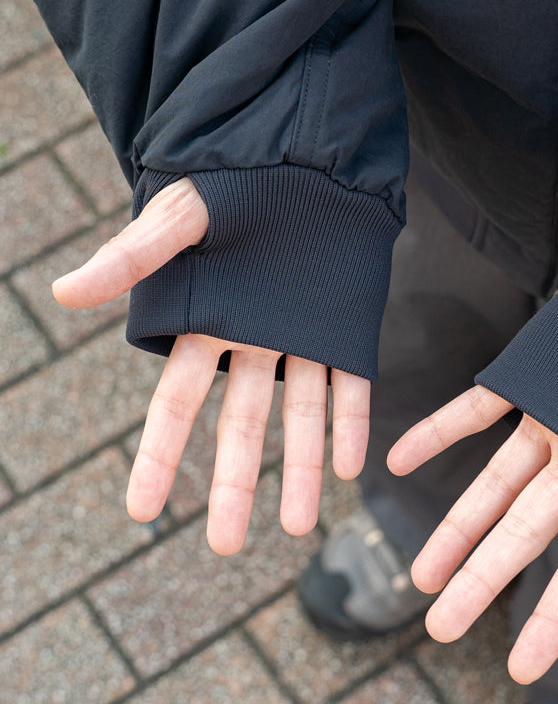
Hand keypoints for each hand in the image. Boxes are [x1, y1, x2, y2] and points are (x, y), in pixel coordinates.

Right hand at [52, 179, 368, 553]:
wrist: (308, 156)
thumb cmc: (236, 182)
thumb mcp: (180, 217)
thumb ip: (131, 259)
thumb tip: (61, 293)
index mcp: (205, 324)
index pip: (176, 406)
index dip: (158, 457)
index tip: (141, 512)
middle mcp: (253, 342)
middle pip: (239, 427)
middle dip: (233, 485)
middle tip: (226, 547)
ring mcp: (303, 338)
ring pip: (298, 417)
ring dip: (300, 470)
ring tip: (299, 527)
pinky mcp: (346, 328)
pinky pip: (351, 387)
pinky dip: (350, 425)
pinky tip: (349, 468)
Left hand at [388, 387, 557, 683]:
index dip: (555, 618)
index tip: (521, 670)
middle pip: (526, 533)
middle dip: (484, 579)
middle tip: (440, 626)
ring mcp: (553, 424)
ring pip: (495, 483)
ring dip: (458, 524)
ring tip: (421, 573)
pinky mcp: (531, 380)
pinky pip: (476, 410)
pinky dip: (438, 431)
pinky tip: (398, 458)